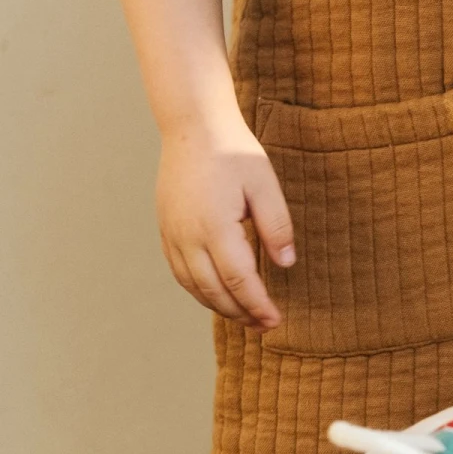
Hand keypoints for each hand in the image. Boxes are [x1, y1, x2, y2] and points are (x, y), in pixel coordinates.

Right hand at [155, 111, 295, 329]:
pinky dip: (199, 290)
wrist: (194, 129)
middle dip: (241, 312)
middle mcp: (188, 238)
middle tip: (265, 324)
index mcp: (215, 228)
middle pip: (214, 291)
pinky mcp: (166, 231)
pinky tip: (217, 293)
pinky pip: (181, 272)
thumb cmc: (234, 153)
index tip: (275, 320)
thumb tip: (285, 263)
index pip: (239, 281)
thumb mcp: (265, 185)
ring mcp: (172, 236)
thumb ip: (276, 226)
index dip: (258, 304)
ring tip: (245, 315)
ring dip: (219, 306)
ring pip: (193, 286)